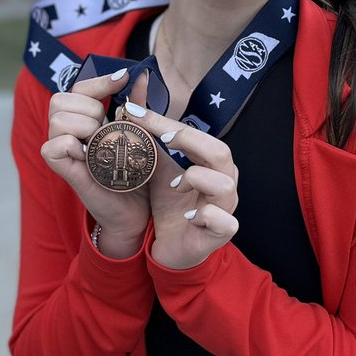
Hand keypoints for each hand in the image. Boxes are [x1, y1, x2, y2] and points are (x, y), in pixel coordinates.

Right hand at [41, 68, 150, 255]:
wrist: (136, 209)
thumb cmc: (135, 171)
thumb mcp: (138, 132)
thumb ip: (136, 104)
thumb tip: (143, 74)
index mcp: (82, 119)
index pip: (79, 87)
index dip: (99, 81)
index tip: (123, 79)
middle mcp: (65, 131)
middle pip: (61, 99)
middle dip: (91, 109)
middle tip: (108, 130)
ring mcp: (60, 150)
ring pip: (58, 120)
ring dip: (85, 128)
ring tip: (101, 145)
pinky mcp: (60, 169)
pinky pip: (54, 145)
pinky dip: (73, 146)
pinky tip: (89, 156)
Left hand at [122, 103, 238, 269]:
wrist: (172, 248)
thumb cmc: (170, 206)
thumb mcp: (156, 170)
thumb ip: (149, 141)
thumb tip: (129, 107)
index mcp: (211, 165)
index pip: (197, 135)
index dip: (167, 121)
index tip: (135, 113)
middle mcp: (224, 183)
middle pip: (221, 152)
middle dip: (189, 141)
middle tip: (162, 139)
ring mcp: (225, 209)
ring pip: (224, 184)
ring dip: (196, 179)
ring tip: (174, 185)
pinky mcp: (220, 233)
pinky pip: (222, 221)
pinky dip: (204, 215)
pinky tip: (188, 216)